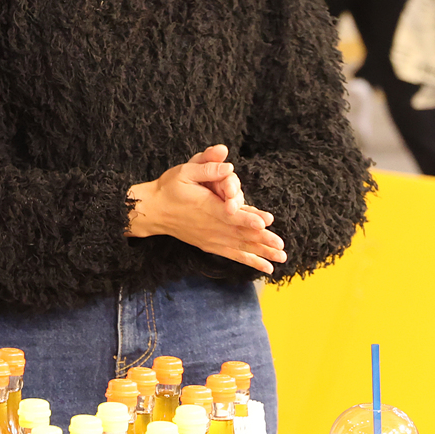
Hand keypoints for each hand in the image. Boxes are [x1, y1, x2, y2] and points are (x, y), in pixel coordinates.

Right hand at [128, 153, 285, 274]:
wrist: (153, 211)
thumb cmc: (169, 188)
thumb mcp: (184, 171)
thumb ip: (207, 169)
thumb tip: (229, 166)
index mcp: (206, 206)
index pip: (229, 214)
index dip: (247, 218)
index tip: (264, 223)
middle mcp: (210, 226)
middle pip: (239, 234)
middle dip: (262, 241)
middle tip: (281, 247)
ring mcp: (210, 238)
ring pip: (239, 247)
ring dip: (261, 254)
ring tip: (280, 259)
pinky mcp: (209, 245)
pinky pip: (232, 254)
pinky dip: (249, 261)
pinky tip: (265, 267)